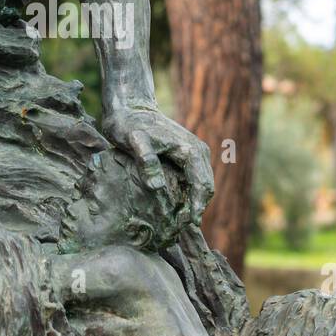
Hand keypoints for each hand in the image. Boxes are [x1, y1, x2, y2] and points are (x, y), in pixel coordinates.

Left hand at [103, 105, 214, 230]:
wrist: (130, 107)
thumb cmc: (129, 124)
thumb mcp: (133, 140)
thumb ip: (146, 160)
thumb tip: (157, 186)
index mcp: (191, 151)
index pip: (202, 186)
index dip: (196, 207)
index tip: (186, 224)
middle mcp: (198, 151)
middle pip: (206, 188)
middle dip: (197, 208)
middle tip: (180, 228)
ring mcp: (194, 153)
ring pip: (201, 185)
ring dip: (193, 202)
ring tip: (177, 221)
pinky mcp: (186, 156)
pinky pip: (192, 180)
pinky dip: (187, 194)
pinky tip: (173, 206)